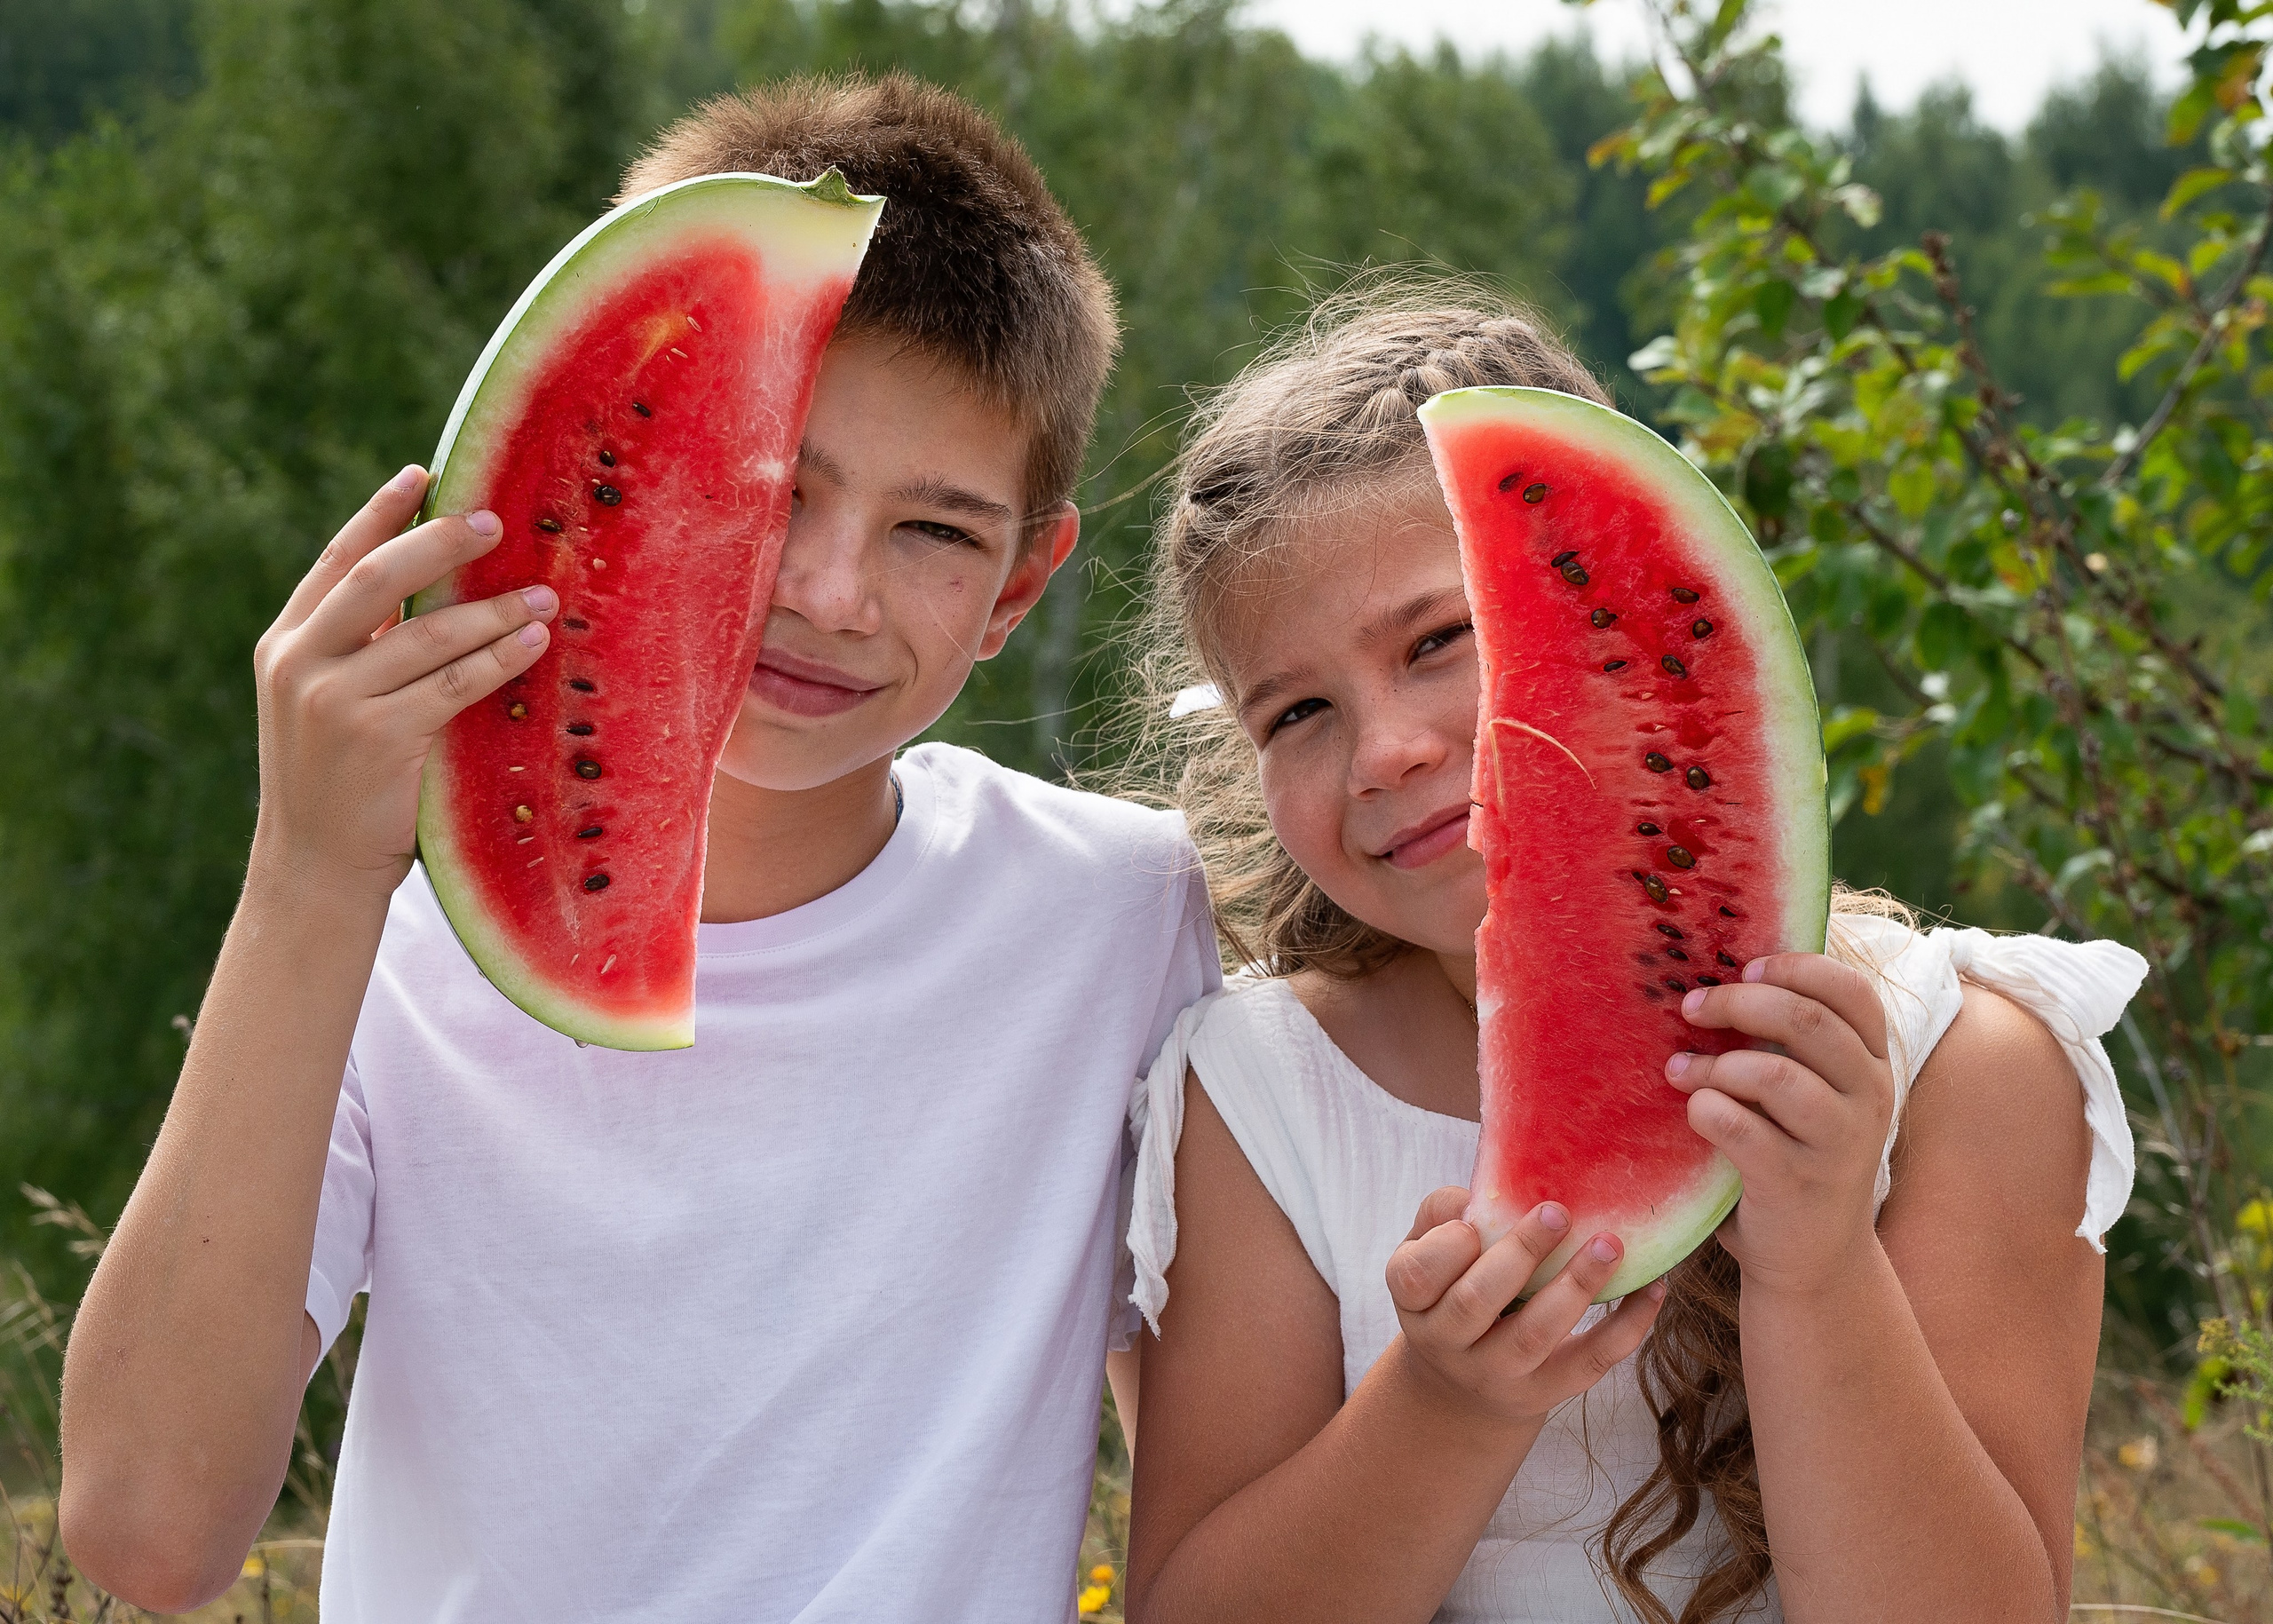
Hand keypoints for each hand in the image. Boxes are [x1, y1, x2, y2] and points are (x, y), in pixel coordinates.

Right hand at [250, 466, 558, 900]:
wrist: (313, 868)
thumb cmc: (336, 784)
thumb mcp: (325, 704)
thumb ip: (359, 649)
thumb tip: (433, 590)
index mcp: (285, 644)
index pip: (337, 560)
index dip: (382, 512)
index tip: (425, 472)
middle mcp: (300, 663)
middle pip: (378, 578)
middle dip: (440, 541)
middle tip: (497, 520)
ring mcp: (335, 701)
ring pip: (427, 634)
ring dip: (491, 608)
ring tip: (542, 594)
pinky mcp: (377, 739)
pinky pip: (452, 685)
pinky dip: (497, 659)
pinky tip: (532, 644)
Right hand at [1384, 1187, 1664, 1430]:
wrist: (1461, 1384)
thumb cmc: (1451, 1288)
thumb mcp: (1428, 1252)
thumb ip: (1445, 1213)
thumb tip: (1497, 1187)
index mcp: (1414, 1301)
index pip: (1416, 1276)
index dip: (1447, 1247)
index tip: (1474, 1222)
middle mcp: (1447, 1344)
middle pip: (1475, 1302)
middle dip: (1519, 1254)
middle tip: (1558, 1213)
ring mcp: (1496, 1374)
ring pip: (1534, 1335)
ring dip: (1576, 1286)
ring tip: (1610, 1245)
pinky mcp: (1546, 1392)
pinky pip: (1590, 1362)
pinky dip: (1626, 1326)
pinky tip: (1652, 1288)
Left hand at [1666, 953, 1895, 1295]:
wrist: (1814, 1258)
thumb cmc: (1796, 1155)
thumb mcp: (1811, 1094)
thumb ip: (1787, 1045)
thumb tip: (1716, 979)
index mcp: (1873, 1065)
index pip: (1852, 992)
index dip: (1795, 968)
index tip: (1743, 968)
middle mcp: (1869, 1099)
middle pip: (1807, 1022)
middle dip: (1739, 1003)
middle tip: (1691, 1008)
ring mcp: (1838, 1145)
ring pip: (1775, 1075)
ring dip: (1715, 1064)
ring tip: (1678, 1069)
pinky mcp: (1796, 1184)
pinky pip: (1742, 1129)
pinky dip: (1707, 1110)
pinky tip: (1695, 1112)